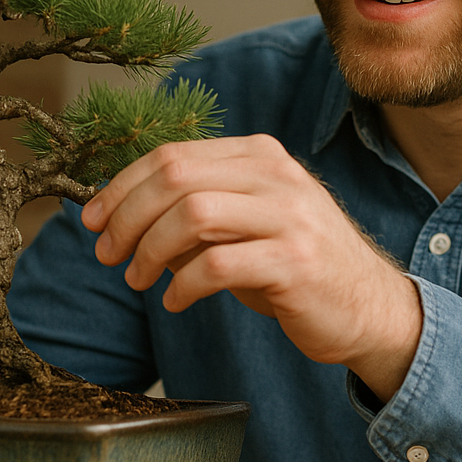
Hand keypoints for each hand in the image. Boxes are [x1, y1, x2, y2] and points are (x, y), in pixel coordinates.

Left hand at [81, 135, 422, 400]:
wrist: (369, 306)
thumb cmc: (294, 266)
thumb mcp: (245, 224)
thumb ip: (195, 211)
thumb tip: (118, 216)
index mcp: (259, 155)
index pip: (173, 155)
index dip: (122, 186)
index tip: (92, 219)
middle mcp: (276, 175)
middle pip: (175, 178)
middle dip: (127, 217)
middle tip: (107, 254)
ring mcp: (290, 216)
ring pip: (193, 214)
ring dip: (150, 250)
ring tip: (138, 279)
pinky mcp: (295, 261)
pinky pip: (219, 266)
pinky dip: (184, 285)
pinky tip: (175, 301)